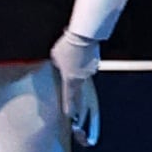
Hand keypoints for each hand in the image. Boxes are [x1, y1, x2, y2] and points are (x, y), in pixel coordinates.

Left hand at [49, 31, 101, 150]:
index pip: (69, 97)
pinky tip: (80, 53)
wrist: (84, 36)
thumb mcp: (55, 57)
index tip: (70, 115)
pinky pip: (88, 65)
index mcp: (70, 80)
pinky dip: (84, 62)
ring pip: (83, 75)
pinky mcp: (96, 61)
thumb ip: (57, 65)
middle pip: (78, 89)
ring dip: (78, 71)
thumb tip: (59, 65)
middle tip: (78, 104)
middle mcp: (82, 78)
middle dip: (77, 95)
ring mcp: (90, 70)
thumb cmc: (67, 47)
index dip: (68, 106)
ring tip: (73, 59)